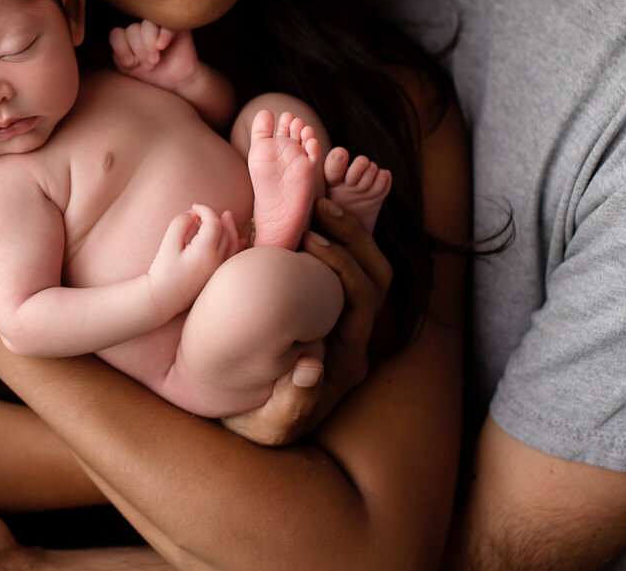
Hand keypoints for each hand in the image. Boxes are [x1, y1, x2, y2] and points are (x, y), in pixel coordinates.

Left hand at [109, 20, 198, 92]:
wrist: (175, 82)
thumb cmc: (153, 75)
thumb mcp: (129, 69)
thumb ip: (119, 56)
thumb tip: (121, 44)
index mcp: (128, 38)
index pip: (116, 34)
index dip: (121, 49)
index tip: (131, 64)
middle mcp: (142, 29)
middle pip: (132, 30)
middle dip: (138, 50)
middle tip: (149, 65)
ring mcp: (159, 27)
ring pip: (147, 24)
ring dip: (149, 44)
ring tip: (156, 60)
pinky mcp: (176, 27)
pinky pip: (166, 24)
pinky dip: (163, 35)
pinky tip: (162, 46)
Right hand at [146, 204, 234, 318]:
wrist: (163, 298)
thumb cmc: (163, 271)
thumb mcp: (168, 243)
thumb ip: (180, 223)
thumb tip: (193, 214)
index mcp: (205, 251)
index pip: (214, 222)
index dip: (204, 210)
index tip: (193, 207)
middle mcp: (217, 261)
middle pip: (226, 231)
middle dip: (217, 216)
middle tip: (203, 211)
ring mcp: (220, 270)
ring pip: (234, 244)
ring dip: (230, 228)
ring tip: (226, 216)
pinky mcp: (218, 276)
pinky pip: (234, 258)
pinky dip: (238, 246)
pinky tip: (240, 240)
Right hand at [219, 197, 391, 445]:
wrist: (250, 420)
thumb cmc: (258, 421)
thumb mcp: (270, 425)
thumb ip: (291, 405)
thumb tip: (311, 368)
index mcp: (347, 359)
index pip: (363, 300)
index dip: (343, 264)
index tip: (308, 240)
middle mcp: (354, 338)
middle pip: (376, 277)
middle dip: (354, 237)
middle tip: (319, 206)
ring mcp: (343, 322)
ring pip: (366, 268)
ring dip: (348, 232)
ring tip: (316, 201)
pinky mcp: (326, 308)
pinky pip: (341, 267)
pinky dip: (332, 237)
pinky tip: (305, 214)